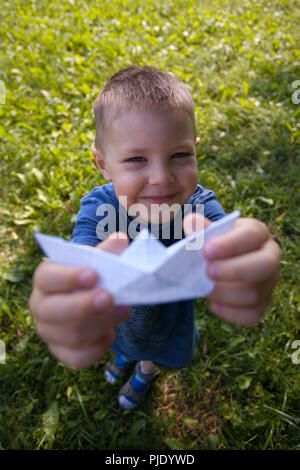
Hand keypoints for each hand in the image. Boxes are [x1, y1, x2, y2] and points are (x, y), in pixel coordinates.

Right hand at [28, 232, 130, 368]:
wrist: (89, 298)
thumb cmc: (91, 276)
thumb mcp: (97, 260)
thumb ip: (107, 251)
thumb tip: (120, 241)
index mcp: (45, 279)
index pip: (47, 278)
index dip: (68, 278)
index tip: (93, 275)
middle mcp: (40, 306)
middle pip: (54, 312)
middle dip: (84, 306)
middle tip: (109, 298)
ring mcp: (49, 332)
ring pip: (71, 336)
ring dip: (100, 324)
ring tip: (123, 310)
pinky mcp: (62, 352)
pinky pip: (77, 359)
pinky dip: (98, 348)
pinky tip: (111, 334)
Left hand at [183, 214, 280, 325]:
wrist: (223, 262)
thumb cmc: (216, 243)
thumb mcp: (211, 232)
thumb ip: (201, 229)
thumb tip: (191, 222)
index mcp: (258, 233)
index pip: (252, 235)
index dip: (230, 244)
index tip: (206, 251)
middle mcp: (270, 256)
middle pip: (264, 265)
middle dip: (234, 270)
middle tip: (207, 272)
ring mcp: (268, 282)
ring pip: (255, 293)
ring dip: (225, 293)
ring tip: (204, 289)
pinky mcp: (262, 304)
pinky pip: (252, 315)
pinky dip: (231, 313)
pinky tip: (214, 305)